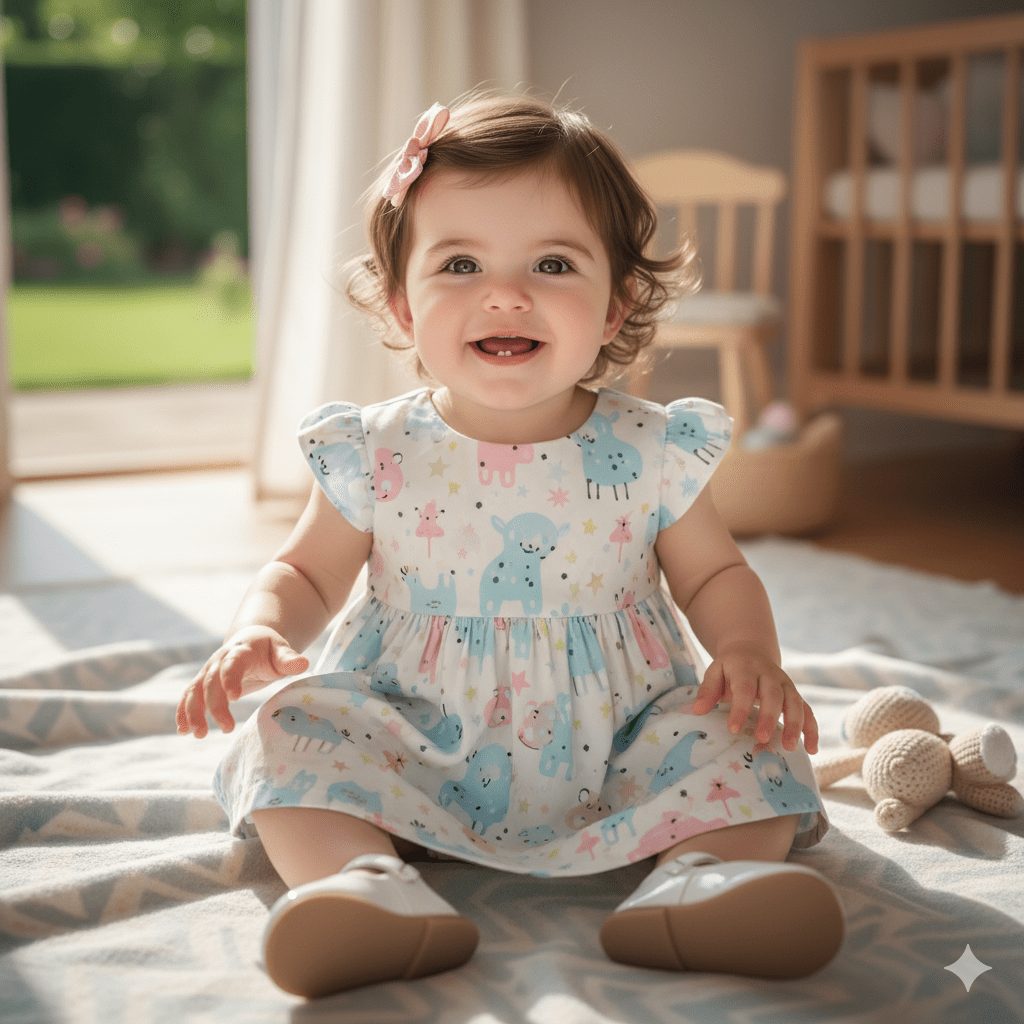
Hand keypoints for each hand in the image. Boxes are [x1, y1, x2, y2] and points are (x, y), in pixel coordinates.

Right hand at [176, 626, 308, 738]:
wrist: (251, 640)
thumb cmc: (269, 650)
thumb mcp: (281, 652)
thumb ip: (289, 660)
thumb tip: (304, 664)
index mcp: (240, 651)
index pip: (232, 664)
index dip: (231, 679)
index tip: (235, 698)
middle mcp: (218, 660)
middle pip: (211, 682)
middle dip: (214, 706)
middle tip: (227, 728)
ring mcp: (207, 672)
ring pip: (194, 691)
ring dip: (193, 712)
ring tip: (199, 734)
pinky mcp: (201, 683)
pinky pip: (188, 697)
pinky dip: (183, 713)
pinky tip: (184, 731)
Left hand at [691, 645, 818, 753]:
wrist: (750, 650)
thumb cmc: (729, 668)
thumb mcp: (715, 671)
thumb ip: (708, 690)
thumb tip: (697, 710)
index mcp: (746, 668)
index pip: (745, 688)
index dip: (740, 709)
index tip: (734, 729)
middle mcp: (770, 675)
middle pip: (773, 695)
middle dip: (769, 717)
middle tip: (762, 739)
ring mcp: (785, 684)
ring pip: (795, 702)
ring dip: (795, 725)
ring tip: (789, 747)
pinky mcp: (795, 695)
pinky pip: (808, 710)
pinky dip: (812, 729)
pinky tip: (811, 749)